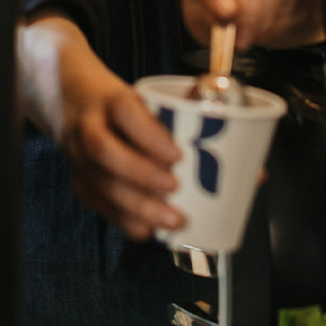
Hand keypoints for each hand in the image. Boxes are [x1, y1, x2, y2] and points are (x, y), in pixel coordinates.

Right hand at [18, 14, 186, 240]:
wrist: (72, 96)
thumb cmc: (123, 102)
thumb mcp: (150, 97)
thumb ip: (193, 128)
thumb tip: (253, 172)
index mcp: (111, 98)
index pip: (125, 111)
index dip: (149, 134)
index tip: (176, 154)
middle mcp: (88, 125)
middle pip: (103, 149)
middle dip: (141, 175)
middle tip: (174, 188)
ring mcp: (78, 154)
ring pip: (98, 181)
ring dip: (135, 206)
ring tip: (170, 219)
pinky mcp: (78, 177)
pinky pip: (96, 202)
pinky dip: (123, 220)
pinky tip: (147, 229)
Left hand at [181, 0, 325, 49]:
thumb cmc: (208, 3)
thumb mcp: (197, 15)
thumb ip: (206, 16)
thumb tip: (226, 17)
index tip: (225, 13)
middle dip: (248, 5)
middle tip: (242, 38)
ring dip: (263, 12)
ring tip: (250, 37)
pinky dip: (277, 11)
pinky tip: (263, 26)